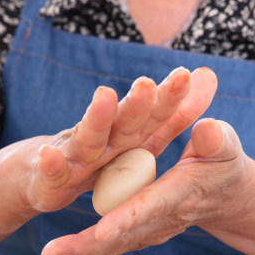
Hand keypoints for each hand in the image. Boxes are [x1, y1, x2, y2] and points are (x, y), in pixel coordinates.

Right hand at [19, 67, 217, 213]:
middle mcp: (102, 139)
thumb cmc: (100, 154)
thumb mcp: (140, 139)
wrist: (44, 172)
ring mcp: (74, 156)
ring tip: (104, 96)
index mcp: (127, 133)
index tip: (185, 75)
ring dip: (96, 118)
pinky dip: (49, 163)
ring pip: (86, 137)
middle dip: (134, 103)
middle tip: (147, 83)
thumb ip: (175, 114)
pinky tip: (47, 153)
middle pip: (122, 121)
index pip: (152, 113)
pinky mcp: (49, 179)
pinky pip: (51, 173)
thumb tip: (210, 75)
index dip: (167, 97)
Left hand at [39, 118, 254, 254]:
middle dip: (85, 248)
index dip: (128, 217)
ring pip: (108, 251)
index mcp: (179, 193)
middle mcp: (158, 219)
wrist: (225, 196)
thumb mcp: (224, 146)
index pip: (151, 205)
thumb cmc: (223, 163)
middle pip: (120, 237)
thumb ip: (216, 140)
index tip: (103, 229)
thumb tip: (208, 128)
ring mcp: (146, 232)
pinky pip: (106, 254)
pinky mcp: (135, 236)